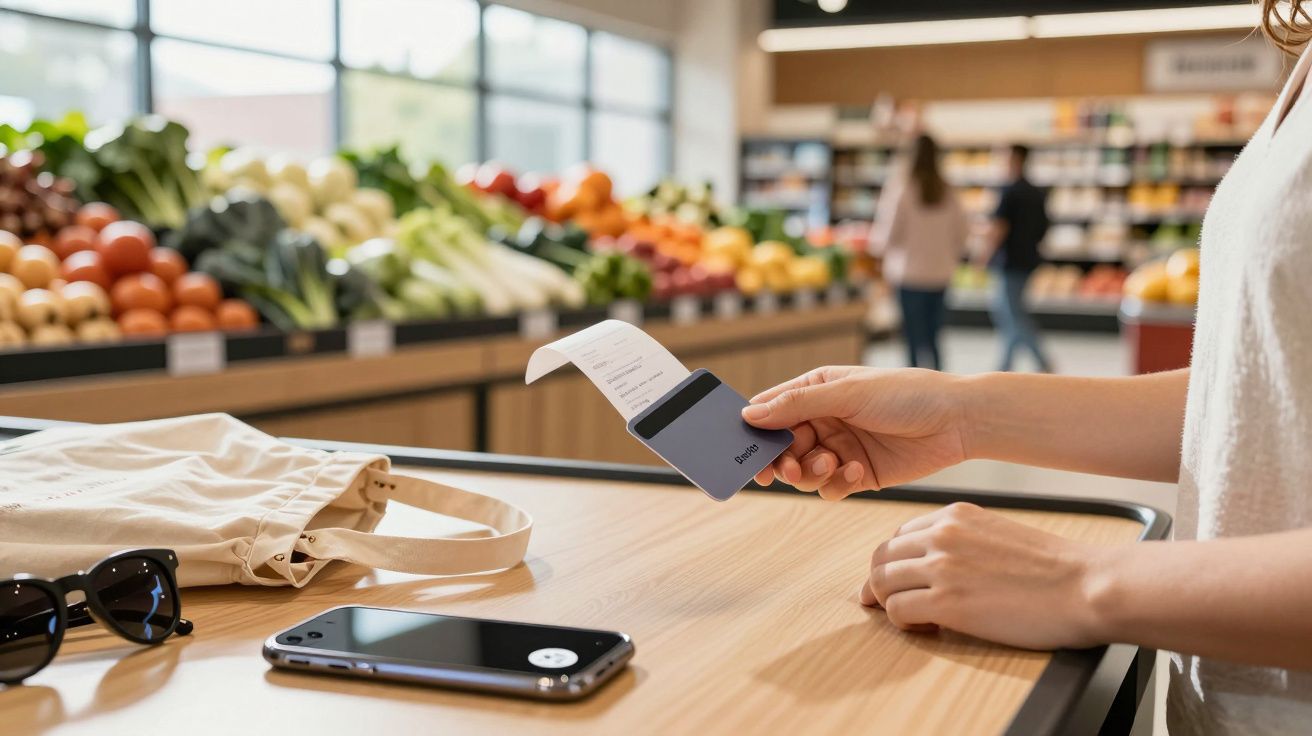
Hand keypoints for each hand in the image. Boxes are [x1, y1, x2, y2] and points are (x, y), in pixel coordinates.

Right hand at [741, 366, 968, 498]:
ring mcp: (840, 448)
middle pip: (782, 448)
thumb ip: (797, 405)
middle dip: (783, 460)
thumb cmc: (907, 394)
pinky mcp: (858, 474)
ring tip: (833, 463)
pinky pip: (830, 488)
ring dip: (812, 472)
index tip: (746, 452)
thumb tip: (749, 414)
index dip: (754, 431)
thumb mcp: (848, 393)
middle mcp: (823, 420)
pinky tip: (858, 470)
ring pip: (803, 471)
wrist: (958, 421)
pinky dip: (837, 483)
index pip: (771, 411)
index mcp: (816, 391)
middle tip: (789, 468)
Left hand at [862, 502, 1104, 649]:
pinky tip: (927, 627)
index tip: (901, 580)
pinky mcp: (946, 602)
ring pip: (882, 582)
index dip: (896, 561)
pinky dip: (903, 622)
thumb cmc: (1055, 569)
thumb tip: (937, 564)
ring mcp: (941, 567)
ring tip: (915, 617)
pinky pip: (897, 610)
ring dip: (889, 603)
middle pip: (882, 556)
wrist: (1086, 586)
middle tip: (887, 602)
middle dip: (880, 582)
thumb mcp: (999, 534)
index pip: (901, 535)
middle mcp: (942, 535)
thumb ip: (964, 540)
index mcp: (956, 515)